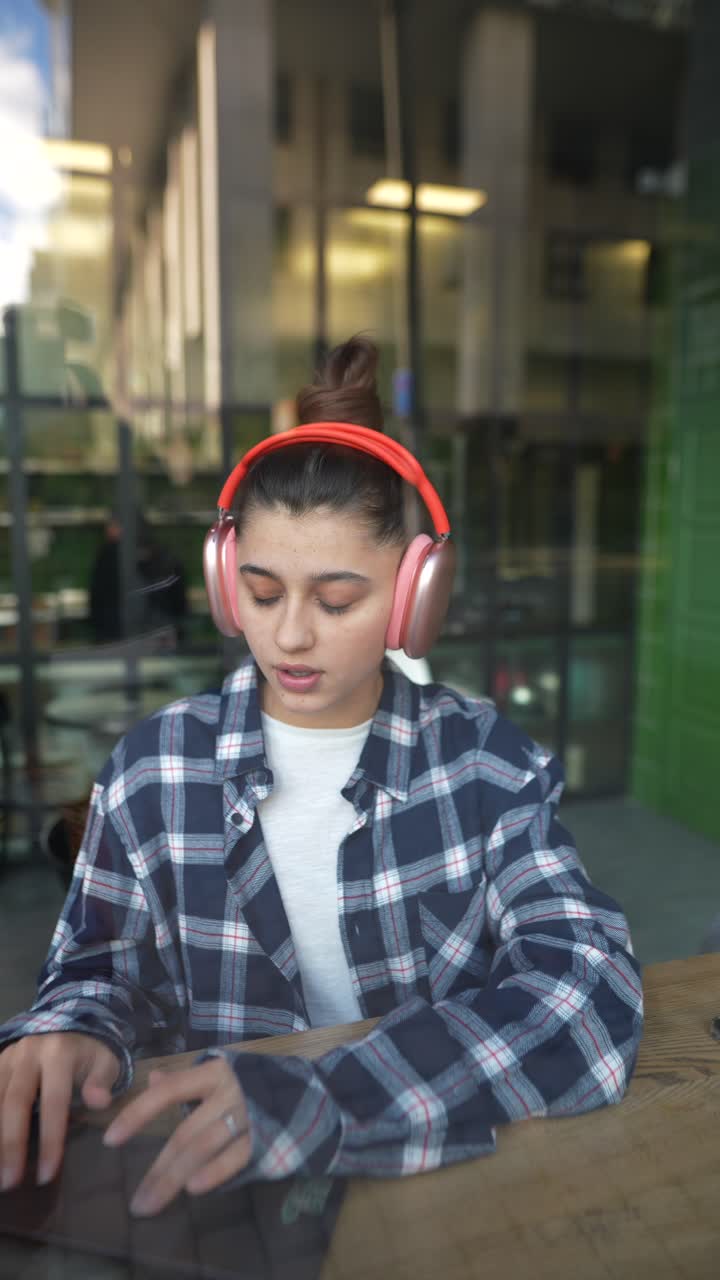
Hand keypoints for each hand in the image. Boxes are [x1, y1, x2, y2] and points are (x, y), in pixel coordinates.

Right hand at [0, 1032, 119, 1189]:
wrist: (69, 1023)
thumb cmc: (89, 1053)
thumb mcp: (106, 1061)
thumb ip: (102, 1081)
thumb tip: (98, 1103)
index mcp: (59, 1053)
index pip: (53, 1101)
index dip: (50, 1139)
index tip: (48, 1175)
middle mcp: (28, 1052)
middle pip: (15, 1101)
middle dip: (11, 1144)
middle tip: (9, 1182)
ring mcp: (9, 1056)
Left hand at [103, 1058, 250, 1216]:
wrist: (304, 1093)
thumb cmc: (250, 1085)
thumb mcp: (217, 1076)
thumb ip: (184, 1080)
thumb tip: (153, 1077)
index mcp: (213, 1072)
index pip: (168, 1090)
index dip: (137, 1113)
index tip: (110, 1139)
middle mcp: (228, 1092)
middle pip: (184, 1133)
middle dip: (158, 1169)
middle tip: (137, 1201)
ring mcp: (247, 1115)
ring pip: (203, 1148)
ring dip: (175, 1177)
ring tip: (153, 1202)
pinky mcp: (265, 1137)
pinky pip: (234, 1157)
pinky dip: (214, 1172)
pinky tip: (193, 1188)